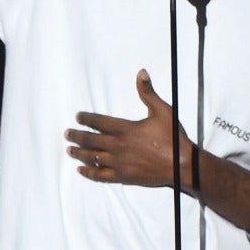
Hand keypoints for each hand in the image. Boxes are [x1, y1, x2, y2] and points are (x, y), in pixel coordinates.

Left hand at [65, 70, 190, 186]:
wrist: (182, 165)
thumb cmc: (173, 137)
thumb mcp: (162, 111)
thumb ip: (148, 93)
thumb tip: (141, 72)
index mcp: (125, 129)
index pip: (99, 122)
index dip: (86, 119)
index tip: (77, 117)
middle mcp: (117, 145)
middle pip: (90, 140)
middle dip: (77, 136)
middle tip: (67, 133)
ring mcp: (119, 163)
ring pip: (92, 157)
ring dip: (79, 153)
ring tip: (69, 150)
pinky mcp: (122, 176)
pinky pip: (100, 175)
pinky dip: (89, 172)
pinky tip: (81, 170)